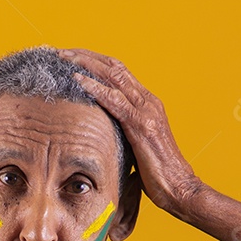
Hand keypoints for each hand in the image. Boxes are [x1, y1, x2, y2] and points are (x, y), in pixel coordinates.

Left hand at [58, 48, 202, 214]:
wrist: (178, 187)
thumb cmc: (158, 173)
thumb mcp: (136, 146)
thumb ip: (122, 133)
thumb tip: (101, 135)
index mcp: (147, 104)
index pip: (119, 73)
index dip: (96, 62)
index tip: (73, 59)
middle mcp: (148, 101)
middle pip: (115, 67)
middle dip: (87, 56)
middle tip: (62, 52)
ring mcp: (146, 111)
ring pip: (113, 76)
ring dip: (86, 64)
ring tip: (64, 58)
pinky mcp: (141, 126)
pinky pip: (114, 100)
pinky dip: (94, 88)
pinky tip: (77, 80)